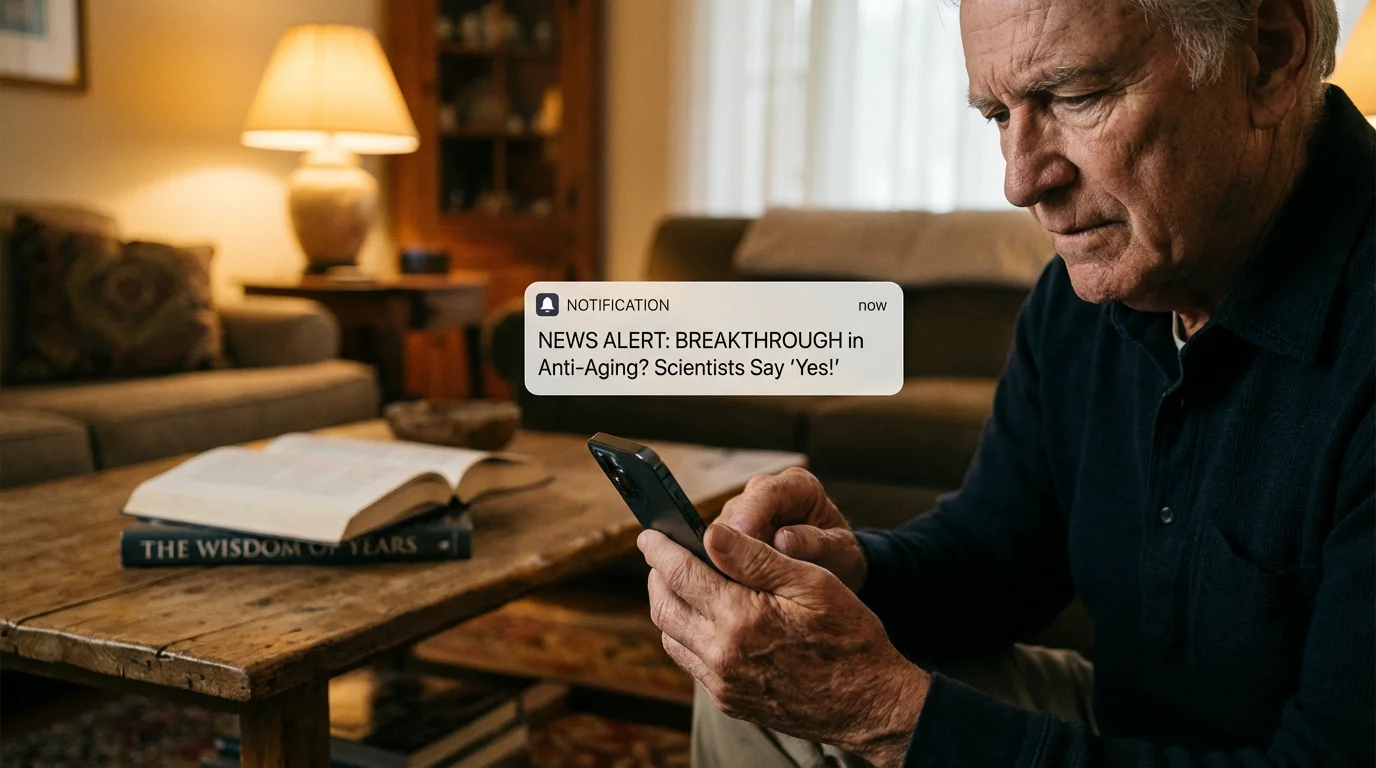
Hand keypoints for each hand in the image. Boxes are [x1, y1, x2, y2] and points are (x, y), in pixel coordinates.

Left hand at [639, 523, 929, 766]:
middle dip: (656, 575)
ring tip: (680, 582)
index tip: (649, 534)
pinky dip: (685, 634)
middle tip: (661, 554)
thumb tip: (710, 532)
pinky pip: (689, 662)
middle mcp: (722, 654)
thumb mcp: (811, 583)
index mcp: (742, 618)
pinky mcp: (729, 699)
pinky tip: (703, 618)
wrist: (869, 704)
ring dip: (668, 605)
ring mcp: (723, 682)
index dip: (659, 549)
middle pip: (663, 607)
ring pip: (671, 636)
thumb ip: (756, 558)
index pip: (679, 574)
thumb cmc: (848, 636)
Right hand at [719, 467, 867, 592]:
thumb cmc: (839, 556)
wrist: (835, 569)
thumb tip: (783, 540)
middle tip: (727, 566)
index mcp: (798, 486)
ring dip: (721, 553)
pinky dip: (720, 563)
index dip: (751, 513)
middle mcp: (765, 494)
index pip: (768, 493)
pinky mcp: (731, 535)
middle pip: (737, 509)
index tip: (741, 535)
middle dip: (730, 537)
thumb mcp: (838, 551)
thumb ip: (815, 543)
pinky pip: (717, 547)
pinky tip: (723, 583)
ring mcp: (745, 513)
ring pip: (721, 528)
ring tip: (728, 579)